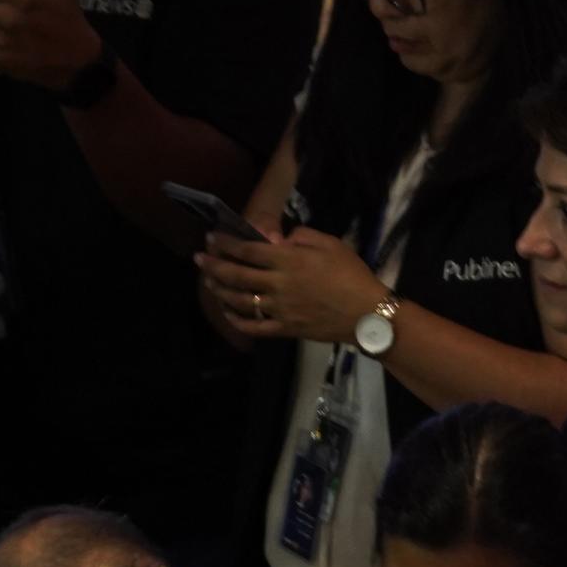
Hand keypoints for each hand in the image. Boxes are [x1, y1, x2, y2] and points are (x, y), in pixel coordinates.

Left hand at [195, 227, 382, 345]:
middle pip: (237, 275)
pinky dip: (237, 320)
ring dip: (221, 291)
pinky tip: (227, 312)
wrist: (367, 312)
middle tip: (199, 259)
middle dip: (214, 265)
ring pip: (240, 301)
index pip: (249, 250)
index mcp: (289, 261)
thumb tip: (276, 240)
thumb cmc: (351, 274)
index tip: (211, 238)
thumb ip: (300, 237)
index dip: (227, 243)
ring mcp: (279, 309)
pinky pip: (254, 327)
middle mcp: (278, 284)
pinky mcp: (284, 329)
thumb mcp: (330, 243)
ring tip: (209, 282)